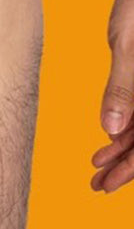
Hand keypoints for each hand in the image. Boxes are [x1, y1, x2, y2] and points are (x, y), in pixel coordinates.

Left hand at [91, 0, 133, 191]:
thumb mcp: (128, 43)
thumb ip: (124, 87)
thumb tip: (111, 130)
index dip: (130, 169)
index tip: (105, 185)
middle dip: (126, 166)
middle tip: (97, 185)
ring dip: (126, 148)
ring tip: (97, 166)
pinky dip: (129, 126)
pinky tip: (110, 137)